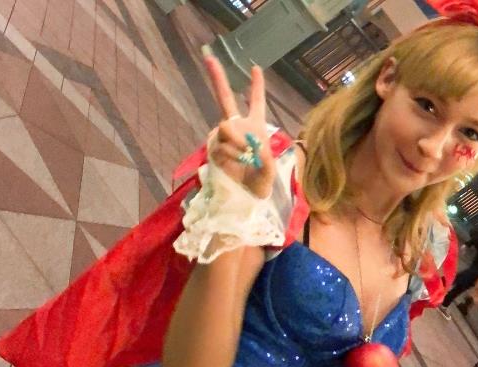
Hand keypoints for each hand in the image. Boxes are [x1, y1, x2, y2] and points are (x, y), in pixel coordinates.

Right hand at [204, 51, 274, 198]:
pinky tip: (236, 162)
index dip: (256, 85)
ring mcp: (223, 135)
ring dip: (236, 142)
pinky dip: (230, 153)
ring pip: (225, 127)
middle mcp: (237, 126)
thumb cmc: (260, 182)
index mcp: (256, 126)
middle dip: (217, 77)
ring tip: (245, 157)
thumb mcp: (270, 169)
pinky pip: (221, 143)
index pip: (256, 101)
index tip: (255, 67)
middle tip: (208, 58)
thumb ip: (265, 155)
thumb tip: (251, 145)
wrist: (245, 197)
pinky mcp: (214, 146)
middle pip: (225, 98)